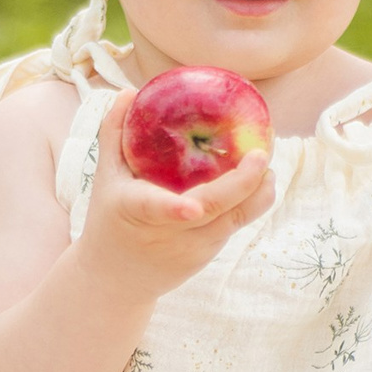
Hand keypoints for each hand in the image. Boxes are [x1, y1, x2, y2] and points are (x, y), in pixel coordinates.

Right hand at [71, 91, 275, 303]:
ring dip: (258, 190)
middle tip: (261, 153)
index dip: (176, 209)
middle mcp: (168, 233)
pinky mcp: (208, 255)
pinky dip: (252, 199)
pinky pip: (237, 222)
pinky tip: (261, 176)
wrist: (115, 280)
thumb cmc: (108, 220)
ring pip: (236, 219)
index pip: (156, 210)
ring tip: (266, 160)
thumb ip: (114, 133)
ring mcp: (192, 247)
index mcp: (135, 211)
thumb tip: (130, 91)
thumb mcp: (104, 178)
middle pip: (212, 211)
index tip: (193, 207)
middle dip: (242, 184)